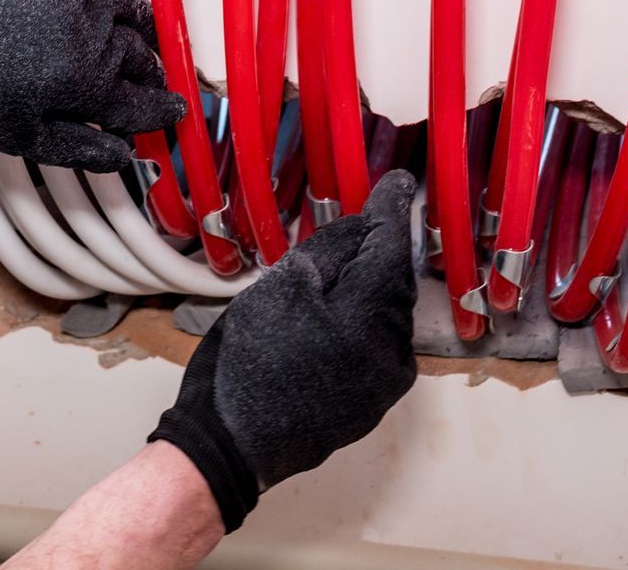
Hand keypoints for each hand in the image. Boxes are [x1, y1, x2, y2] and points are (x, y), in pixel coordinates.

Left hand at [0, 0, 182, 171]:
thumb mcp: (13, 133)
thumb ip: (77, 146)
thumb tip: (120, 153)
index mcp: (80, 83)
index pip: (140, 102)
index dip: (161, 111)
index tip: (172, 111)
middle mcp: (87, 33)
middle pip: (138, 56)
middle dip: (148, 72)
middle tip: (148, 80)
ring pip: (129, 10)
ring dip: (138, 26)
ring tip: (136, 35)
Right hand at [149, 170, 418, 531]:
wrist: (231, 442)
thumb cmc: (245, 364)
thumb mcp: (279, 286)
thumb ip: (330, 250)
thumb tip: (365, 225)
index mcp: (364, 318)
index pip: (391, 247)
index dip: (392, 209)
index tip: (397, 184)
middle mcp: (388, 351)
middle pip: (394, 279)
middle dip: (377, 249)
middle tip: (352, 226)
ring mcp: (385, 382)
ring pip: (390, 311)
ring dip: (370, 286)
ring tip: (330, 278)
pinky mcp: (376, 401)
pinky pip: (383, 343)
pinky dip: (366, 320)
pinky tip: (334, 317)